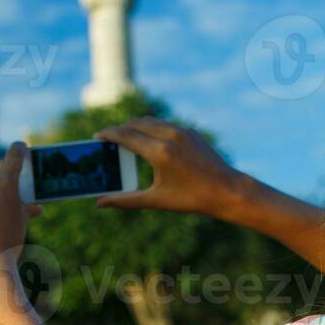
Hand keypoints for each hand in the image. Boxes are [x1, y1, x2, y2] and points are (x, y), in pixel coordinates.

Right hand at [93, 116, 241, 215]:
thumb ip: (126, 200)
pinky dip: (152, 129)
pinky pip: (165, 125)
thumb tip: (100, 204)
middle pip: (135, 123)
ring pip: (151, 121)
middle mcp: (169, 136)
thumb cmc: (191, 198)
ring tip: (127, 140)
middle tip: (110, 141)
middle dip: (121, 129)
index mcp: (159, 152)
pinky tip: (150, 144)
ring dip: (136, 127)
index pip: (125, 135)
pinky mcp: (191, 132)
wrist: (227, 190)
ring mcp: (182, 131)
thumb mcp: (156, 200)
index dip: (108, 134)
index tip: (97, 137)